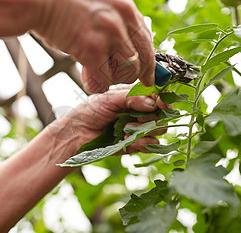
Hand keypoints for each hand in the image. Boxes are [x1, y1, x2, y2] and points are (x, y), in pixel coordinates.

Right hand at [30, 0, 154, 92]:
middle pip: (141, 59)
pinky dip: (96, 85)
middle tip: (114, 76)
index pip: (146, 40)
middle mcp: (122, 20)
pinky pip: (103, 79)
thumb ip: (113, 15)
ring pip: (126, 72)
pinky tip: (87, 79)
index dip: (148, 62)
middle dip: (130, 74)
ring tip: (95, 74)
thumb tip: (123, 38)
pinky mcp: (92, 50)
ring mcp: (109, 35)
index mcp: (125, 5)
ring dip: (112, 79)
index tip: (148, 76)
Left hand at [51, 86, 167, 153]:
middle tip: (140, 117)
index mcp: (134, 97)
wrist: (77, 133)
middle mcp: (140, 112)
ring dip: (146, 129)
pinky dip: (143, 142)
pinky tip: (127, 140)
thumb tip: (152, 102)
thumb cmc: (90, 111)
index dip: (163, 99)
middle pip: (163, 114)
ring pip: (160, 130)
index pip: (157, 96)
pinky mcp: (136, 144)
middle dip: (155, 116)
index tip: (162, 103)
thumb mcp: (110, 98)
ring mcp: (139, 129)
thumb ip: (132, 98)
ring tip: (128, 128)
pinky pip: (151, 145)